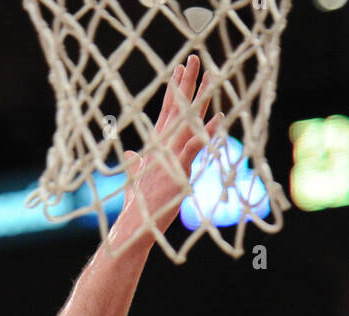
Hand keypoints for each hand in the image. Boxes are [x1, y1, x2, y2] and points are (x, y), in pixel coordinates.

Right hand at [121, 55, 220, 235]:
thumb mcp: (137, 178)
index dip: (174, 90)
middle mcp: (164, 146)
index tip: (179, 69)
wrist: (135, 224)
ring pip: (188, 121)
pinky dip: (206, 133)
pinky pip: (195, 147)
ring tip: (211, 77)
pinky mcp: (178, 170)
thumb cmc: (138, 205)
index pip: (167, 111)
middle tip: (194, 58)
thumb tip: (129, 154)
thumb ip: (135, 163)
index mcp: (157, 146)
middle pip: (177, 108)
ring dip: (200, 99)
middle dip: (186, 83)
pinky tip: (219, 119)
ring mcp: (171, 156)